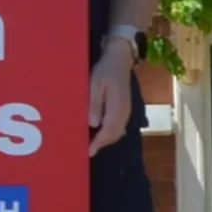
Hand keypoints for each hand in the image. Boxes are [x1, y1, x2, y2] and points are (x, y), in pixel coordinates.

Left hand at [87, 38, 137, 153]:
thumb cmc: (105, 71)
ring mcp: (126, 112)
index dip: (98, 143)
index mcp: (117, 107)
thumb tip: (93, 124)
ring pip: (117, 132)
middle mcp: (124, 113)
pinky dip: (109, 133)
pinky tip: (98, 133)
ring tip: (91, 144)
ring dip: (105, 140)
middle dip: (101, 144)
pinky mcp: (124, 109)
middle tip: (86, 150)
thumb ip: (95, 104)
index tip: (88, 152)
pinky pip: (118, 126)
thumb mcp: (95, 84)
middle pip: (114, 135)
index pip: (108, 131)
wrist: (120, 59)